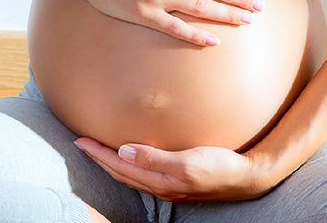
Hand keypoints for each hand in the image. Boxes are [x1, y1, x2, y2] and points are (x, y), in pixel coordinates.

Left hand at [73, 137, 273, 201]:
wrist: (246, 177)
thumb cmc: (219, 166)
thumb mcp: (187, 162)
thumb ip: (154, 158)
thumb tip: (123, 152)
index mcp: (159, 181)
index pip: (119, 166)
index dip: (98, 154)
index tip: (80, 140)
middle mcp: (159, 186)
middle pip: (120, 172)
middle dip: (99, 158)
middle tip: (81, 143)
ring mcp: (167, 186)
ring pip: (130, 174)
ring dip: (111, 162)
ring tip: (98, 151)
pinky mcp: (176, 180)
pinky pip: (143, 173)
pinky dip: (128, 165)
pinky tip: (130, 158)